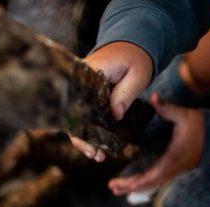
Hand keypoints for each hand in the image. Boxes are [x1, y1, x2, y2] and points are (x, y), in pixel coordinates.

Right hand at [71, 41, 152, 161]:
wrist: (131, 47)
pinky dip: (90, 131)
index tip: (92, 145)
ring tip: (97, 156)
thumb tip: (115, 116)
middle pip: (73, 116)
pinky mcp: (87, 98)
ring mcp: (81, 92)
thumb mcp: (137, 75)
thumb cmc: (135, 58)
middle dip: (82, 139)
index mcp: (89, 75)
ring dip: (86, 139)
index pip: (78, 105)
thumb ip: (125, 94)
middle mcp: (79, 85)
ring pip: (77, 120)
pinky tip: (97, 146)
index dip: (82, 129)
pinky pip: (84, 117)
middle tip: (95, 155)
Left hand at [108, 94, 203, 195]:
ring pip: (152, 185)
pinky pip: (156, 182)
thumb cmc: (201, 126)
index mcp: (175, 156)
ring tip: (115, 189)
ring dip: (134, 188)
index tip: (128, 184)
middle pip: (151, 183)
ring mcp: (174, 171)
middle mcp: (174, 167)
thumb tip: (153, 97)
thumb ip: (167, 108)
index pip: (157, 172)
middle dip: (131, 187)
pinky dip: (142, 185)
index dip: (142, 180)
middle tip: (112, 187)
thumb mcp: (185, 115)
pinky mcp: (173, 171)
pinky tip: (129, 186)